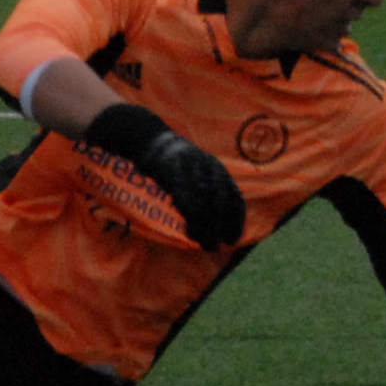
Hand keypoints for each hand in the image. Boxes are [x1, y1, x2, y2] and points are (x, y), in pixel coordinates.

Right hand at [82, 102, 248, 250]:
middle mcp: (209, 167)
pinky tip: (188, 229)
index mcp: (217, 169)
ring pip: (203, 201)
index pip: (234, 196)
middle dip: (220, 226)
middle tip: (216, 247)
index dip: (236, 219)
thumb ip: (205, 193)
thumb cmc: (173, 161)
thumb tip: (213, 222)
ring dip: (205, 226)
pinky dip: (189, 213)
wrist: (149, 139)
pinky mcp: (172, 170)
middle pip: (220, 201)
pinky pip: (184, 194)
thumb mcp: (195, 174)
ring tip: (204, 243)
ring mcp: (191, 168)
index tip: (234, 239)